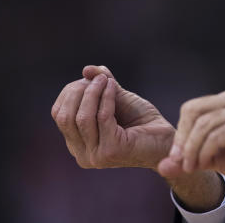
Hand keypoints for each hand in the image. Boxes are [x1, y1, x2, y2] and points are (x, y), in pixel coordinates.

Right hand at [51, 65, 174, 169]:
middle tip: (97, 78)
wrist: (166, 138)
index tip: (89, 79)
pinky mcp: (111, 151)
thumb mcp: (116, 99)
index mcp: (77, 144)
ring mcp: (96, 155)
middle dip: (79, 92)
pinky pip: (102, 117)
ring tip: (106, 80)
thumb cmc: (141, 120)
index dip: (70, 93)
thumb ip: (100, 86)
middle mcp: (82, 154)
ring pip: (82, 117)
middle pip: (65, 117)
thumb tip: (87, 69)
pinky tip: (113, 87)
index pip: (59, 115)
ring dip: (93, 92)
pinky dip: (106, 98)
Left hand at [157, 87, 224, 188]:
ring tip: (193, 167)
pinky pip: (216, 136)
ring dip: (192, 150)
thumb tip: (163, 165)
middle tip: (180, 162)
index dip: (181, 132)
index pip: (193, 108)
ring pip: (203, 126)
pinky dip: (205, 152)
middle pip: (194, 111)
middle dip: (182, 140)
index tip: (177, 156)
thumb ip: (191, 157)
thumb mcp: (217, 158)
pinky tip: (207, 163)